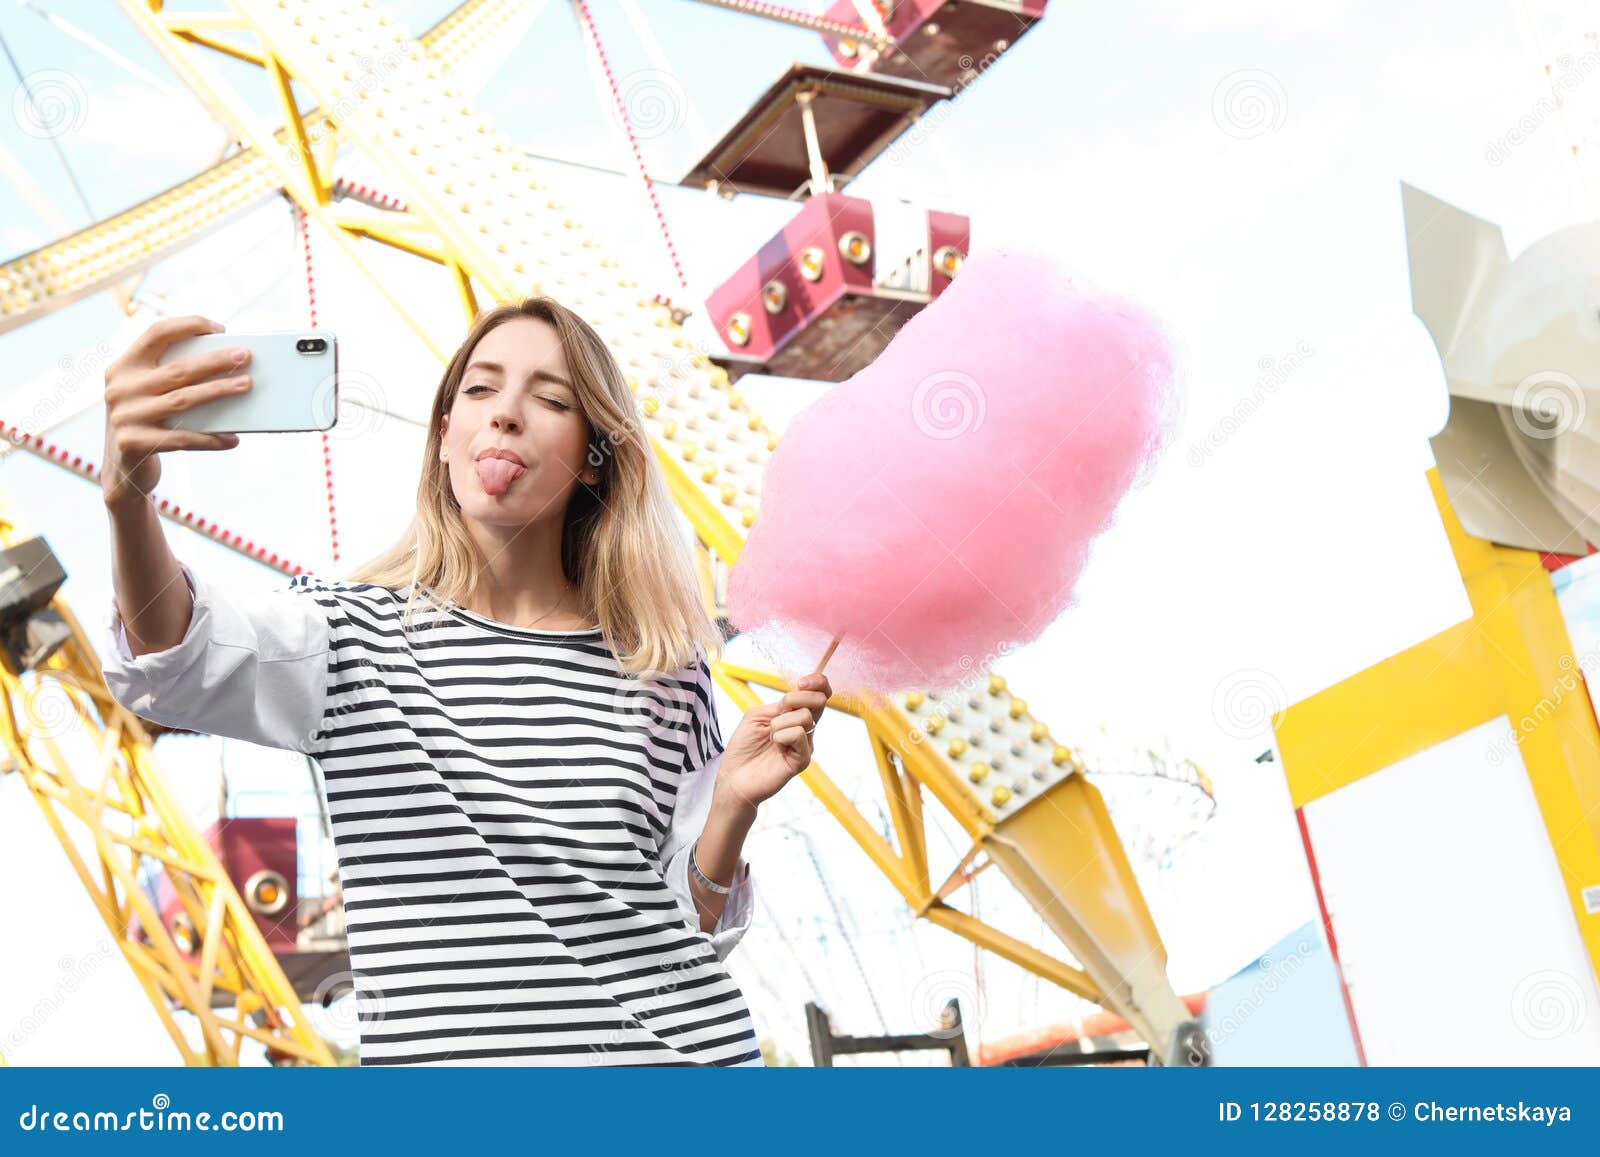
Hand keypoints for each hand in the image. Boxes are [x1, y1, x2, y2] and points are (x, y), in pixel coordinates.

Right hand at [102, 315, 250, 507]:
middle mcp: (119, 388)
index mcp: (123, 367)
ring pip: (183, 400)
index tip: (220, 329)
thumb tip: (227, 366)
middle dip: (216, 361)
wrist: (121, 471)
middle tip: (246, 356)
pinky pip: (181, 439)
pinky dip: (211, 439)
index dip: (189, 325)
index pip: (156, 334)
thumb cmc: (147, 424)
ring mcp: (124, 416)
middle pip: (178, 369)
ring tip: (246, 385)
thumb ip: (172, 378)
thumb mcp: (149, 395)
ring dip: (219, 391)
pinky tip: (233, 439)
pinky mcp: (132, 444)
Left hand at [715, 672, 832, 811]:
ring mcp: (805, 745)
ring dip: (780, 722)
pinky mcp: (802, 760)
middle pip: (820, 701)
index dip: (818, 682)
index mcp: (795, 715)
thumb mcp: (757, 715)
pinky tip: (774, 745)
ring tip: (770, 736)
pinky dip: (781, 735)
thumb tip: (797, 699)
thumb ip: (779, 705)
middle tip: (781, 708)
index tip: (802, 682)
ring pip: (805, 717)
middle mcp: (805, 729)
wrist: (735, 776)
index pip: (819, 694)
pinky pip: (798, 735)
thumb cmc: (744, 746)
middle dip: (799, 697)